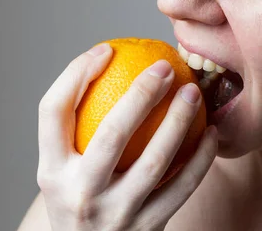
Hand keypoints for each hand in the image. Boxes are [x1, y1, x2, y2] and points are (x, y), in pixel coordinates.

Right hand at [36, 44, 217, 229]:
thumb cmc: (81, 198)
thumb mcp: (64, 171)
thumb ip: (78, 130)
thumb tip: (113, 68)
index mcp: (50, 171)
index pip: (53, 111)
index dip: (76, 73)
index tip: (106, 49)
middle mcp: (79, 193)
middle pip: (112, 134)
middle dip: (141, 93)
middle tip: (164, 66)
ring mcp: (115, 214)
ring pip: (155, 161)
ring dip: (180, 120)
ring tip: (193, 91)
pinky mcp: (147, 228)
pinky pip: (182, 187)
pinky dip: (201, 158)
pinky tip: (211, 133)